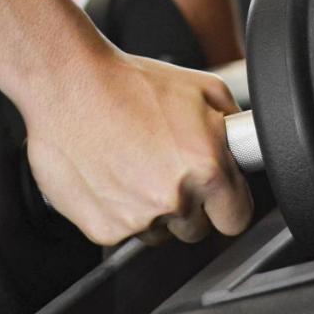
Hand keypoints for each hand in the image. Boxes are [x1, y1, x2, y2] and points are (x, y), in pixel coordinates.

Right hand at [19, 48, 254, 246]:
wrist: (69, 83)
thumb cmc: (129, 82)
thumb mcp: (201, 88)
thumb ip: (232, 128)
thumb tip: (244, 150)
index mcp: (206, 166)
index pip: (236, 218)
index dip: (226, 204)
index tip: (216, 196)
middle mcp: (173, 198)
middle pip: (195, 229)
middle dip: (186, 204)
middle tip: (163, 166)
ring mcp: (136, 217)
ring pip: (157, 231)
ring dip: (150, 208)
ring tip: (130, 163)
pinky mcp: (103, 227)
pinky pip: (121, 230)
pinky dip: (116, 208)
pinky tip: (108, 173)